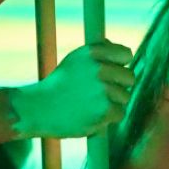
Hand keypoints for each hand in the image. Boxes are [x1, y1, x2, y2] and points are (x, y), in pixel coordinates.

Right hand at [12, 41, 133, 138]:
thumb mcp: (74, 61)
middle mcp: (99, 68)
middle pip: (129, 77)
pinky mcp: (104, 110)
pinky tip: (92, 115)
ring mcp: (103, 90)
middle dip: (119, 86)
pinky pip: (119, 113)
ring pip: (124, 97)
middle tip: (101, 93)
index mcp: (92, 53)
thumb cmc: (58, 86)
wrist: (38, 109)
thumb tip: (121, 51)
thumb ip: (97, 54)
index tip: (113, 72)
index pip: (126, 54)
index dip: (121, 65)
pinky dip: (108, 117)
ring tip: (91, 105)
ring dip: (112, 103)